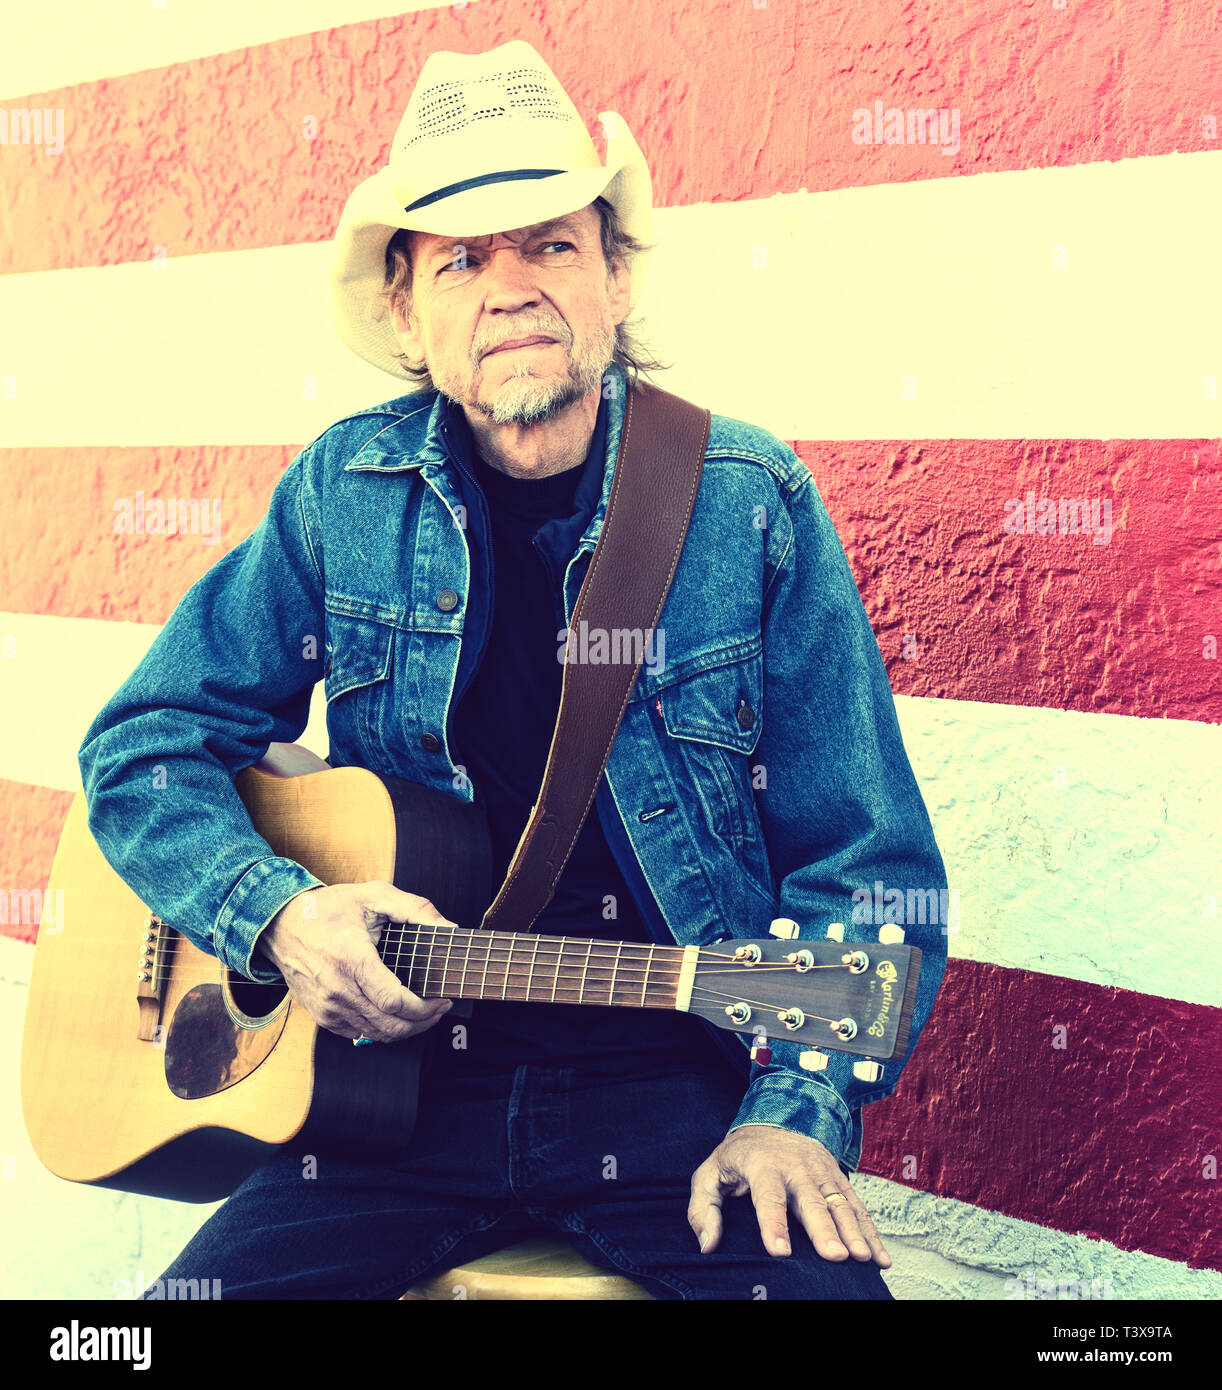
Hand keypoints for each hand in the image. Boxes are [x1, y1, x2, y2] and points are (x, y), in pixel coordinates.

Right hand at [255, 880, 455, 1043]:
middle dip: (423, 1022)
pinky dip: (383, 1028)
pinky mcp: (323, 1017)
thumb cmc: (327, 909)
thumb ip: (415, 908)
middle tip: (440, 1007)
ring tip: (424, 1010)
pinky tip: (396, 1013)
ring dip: (406, 1028)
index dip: (425, 1008)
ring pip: (377, 1034)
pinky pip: (360, 1033)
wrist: (281, 925)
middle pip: (390, 1025)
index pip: (395, 1002)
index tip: (443, 998)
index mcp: (351, 960)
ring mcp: (328, 1007)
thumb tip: (449, 928)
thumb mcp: (373, 895)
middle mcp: (337, 989)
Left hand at [688, 1124, 890, 1265]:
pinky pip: (857, 1207)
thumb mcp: (710, 1172)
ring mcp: (822, 1172)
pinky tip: (881, 1258)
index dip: (773, 1224)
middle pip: (811, 1202)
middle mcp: (796, 1168)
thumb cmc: (740, 1156)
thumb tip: (707, 1245)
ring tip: (864, 1259)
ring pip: (840, 1204)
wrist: (776, 1116)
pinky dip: (872, 1232)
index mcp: (763, 1165)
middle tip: (835, 1256)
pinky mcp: (839, 1179)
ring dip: (854, 1232)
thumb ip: (703, 1208)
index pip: (768, 1197)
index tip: (780, 1252)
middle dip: (824, 1230)